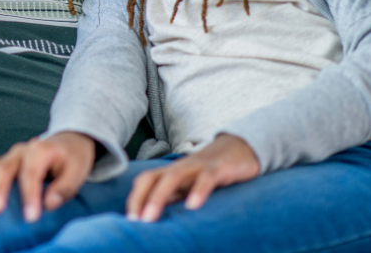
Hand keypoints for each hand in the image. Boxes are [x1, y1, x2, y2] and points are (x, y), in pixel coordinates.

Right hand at [0, 132, 95, 222]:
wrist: (68, 143)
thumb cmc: (72, 160)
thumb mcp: (78, 171)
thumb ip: (64, 188)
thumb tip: (48, 204)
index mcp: (41, 150)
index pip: (32, 173)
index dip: (30, 195)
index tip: (30, 217)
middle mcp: (21, 151)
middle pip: (6, 168)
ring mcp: (9, 156)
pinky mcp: (2, 163)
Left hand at [126, 134, 259, 222]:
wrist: (241, 147)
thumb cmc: (212, 171)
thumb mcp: (191, 185)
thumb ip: (175, 197)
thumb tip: (155, 216)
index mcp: (172, 172)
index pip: (145, 181)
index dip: (134, 198)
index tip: (129, 220)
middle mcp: (180, 167)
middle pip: (152, 178)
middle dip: (140, 199)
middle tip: (135, 222)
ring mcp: (198, 166)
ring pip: (174, 177)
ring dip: (159, 197)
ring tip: (150, 218)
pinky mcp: (219, 167)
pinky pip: (206, 177)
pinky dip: (198, 191)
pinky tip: (193, 206)